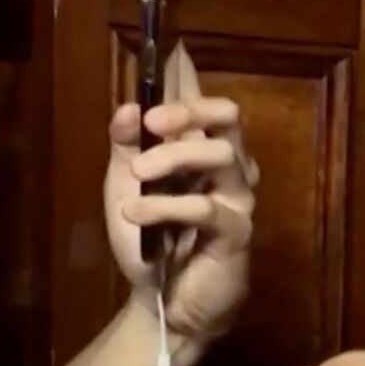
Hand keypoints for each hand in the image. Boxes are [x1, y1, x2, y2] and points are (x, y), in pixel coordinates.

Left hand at [105, 48, 256, 356]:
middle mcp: (231, 169)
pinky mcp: (238, 234)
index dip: (190, 85)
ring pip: (223, 156)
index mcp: (205, 153)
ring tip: (138, 176)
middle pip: (228, 120)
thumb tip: (125, 108)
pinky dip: (168, 207)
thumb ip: (126, 149)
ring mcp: (239, 200)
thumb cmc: (150, 242)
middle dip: (189, 113)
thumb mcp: (126, 189)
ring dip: (174, 158)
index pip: (207, 107)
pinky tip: (136, 214)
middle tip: (151, 123)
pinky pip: (210, 208)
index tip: (168, 64)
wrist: (162, 301)